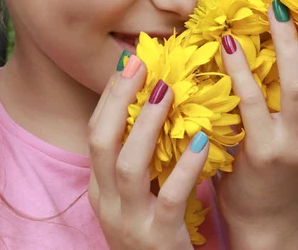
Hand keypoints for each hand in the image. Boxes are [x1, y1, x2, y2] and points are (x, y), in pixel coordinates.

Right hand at [87, 56, 208, 249]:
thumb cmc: (154, 231)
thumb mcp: (137, 195)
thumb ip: (142, 158)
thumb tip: (158, 106)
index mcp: (101, 188)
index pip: (95, 133)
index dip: (110, 97)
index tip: (129, 64)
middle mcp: (107, 202)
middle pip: (101, 142)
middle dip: (118, 100)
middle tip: (141, 65)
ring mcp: (130, 221)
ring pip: (128, 166)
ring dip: (146, 125)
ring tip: (168, 92)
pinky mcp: (158, 238)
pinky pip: (170, 197)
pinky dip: (185, 167)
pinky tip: (201, 141)